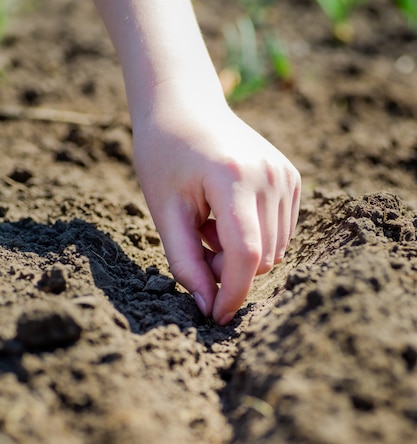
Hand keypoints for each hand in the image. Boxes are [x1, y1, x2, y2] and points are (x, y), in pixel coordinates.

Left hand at [133, 82, 300, 324]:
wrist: (185, 106)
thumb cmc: (164, 157)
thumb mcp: (165, 212)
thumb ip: (185, 263)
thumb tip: (208, 307)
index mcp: (233, 178)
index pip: (245, 254)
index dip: (232, 293)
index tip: (216, 317)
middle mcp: (270, 175)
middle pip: (261, 258)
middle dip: (229, 269)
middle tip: (199, 243)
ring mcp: (286, 175)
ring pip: (274, 251)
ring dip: (242, 254)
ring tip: (212, 225)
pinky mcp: (292, 178)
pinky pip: (281, 234)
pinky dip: (255, 238)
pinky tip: (230, 214)